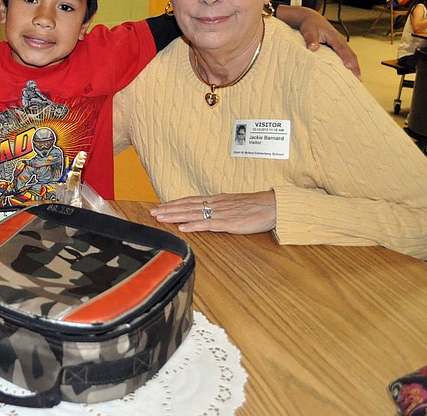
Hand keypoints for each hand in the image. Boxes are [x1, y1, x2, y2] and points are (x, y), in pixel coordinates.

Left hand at [151, 190, 275, 234]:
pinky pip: (208, 224)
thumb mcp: (234, 204)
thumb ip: (220, 208)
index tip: (159, 206)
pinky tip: (183, 227)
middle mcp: (216, 204)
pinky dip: (194, 225)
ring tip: (160, 217)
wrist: (275, 206)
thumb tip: (207, 212)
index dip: (173, 203)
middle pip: (187, 206)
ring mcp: (222, 213)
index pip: (190, 200)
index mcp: (217, 199)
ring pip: (193, 213)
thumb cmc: (257, 206)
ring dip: (175, 216)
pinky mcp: (229, 223)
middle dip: (168, 209)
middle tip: (152, 212)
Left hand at [276, 5, 361, 78]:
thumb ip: (310, 39)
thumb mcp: (308, 30)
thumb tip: (312, 48)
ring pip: (350, 58)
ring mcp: (340, 46)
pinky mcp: (337, 49)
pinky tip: (348, 77)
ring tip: (356, 83)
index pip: (343, 50)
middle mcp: (340, 42)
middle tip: (358, 81)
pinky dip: (348, 67)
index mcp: (335, 37)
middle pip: (351, 55)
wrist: (311, 19)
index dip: (347, 59)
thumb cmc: (309, 25)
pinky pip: (345, 58)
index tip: (350, 69)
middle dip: (355, 68)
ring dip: (354, 69)